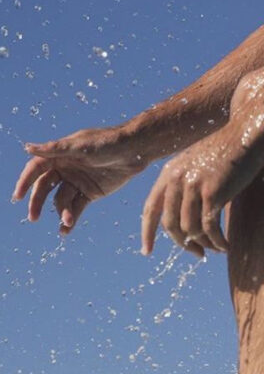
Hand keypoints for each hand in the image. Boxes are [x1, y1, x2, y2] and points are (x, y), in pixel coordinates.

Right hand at [13, 127, 148, 233]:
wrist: (135, 151)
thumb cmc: (108, 142)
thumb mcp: (81, 146)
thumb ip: (55, 149)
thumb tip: (27, 147)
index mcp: (60, 155)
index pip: (36, 169)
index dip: (25, 182)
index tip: (18, 196)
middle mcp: (65, 169)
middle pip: (44, 188)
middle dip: (37, 203)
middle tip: (33, 218)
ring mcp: (77, 182)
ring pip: (61, 200)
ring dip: (62, 212)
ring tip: (67, 221)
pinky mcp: (90, 193)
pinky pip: (77, 207)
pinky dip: (71, 219)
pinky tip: (65, 231)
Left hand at [140, 124, 263, 257]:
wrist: (247, 134)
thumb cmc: (228, 149)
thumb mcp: (198, 163)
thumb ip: (187, 183)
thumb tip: (186, 214)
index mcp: (169, 173)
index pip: (150, 209)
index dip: (147, 233)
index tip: (147, 252)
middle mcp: (176, 180)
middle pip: (170, 225)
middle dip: (183, 244)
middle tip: (197, 253)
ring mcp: (193, 187)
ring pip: (190, 229)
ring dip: (204, 244)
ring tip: (216, 249)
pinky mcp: (213, 194)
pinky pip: (210, 228)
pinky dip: (217, 242)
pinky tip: (226, 246)